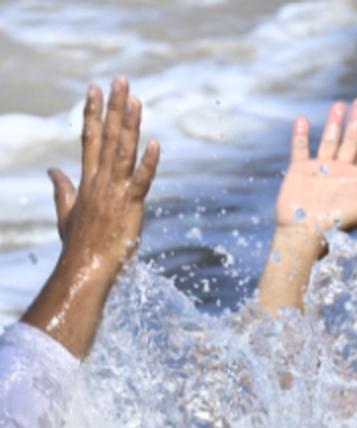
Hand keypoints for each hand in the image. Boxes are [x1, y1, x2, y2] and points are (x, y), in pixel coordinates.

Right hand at [48, 77, 160, 274]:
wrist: (84, 269)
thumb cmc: (78, 246)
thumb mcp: (66, 213)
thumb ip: (63, 189)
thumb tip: (52, 171)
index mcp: (87, 181)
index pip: (89, 138)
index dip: (93, 112)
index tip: (95, 89)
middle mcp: (100, 181)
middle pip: (107, 136)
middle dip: (114, 107)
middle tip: (120, 80)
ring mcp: (115, 193)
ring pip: (123, 152)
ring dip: (130, 124)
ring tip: (136, 99)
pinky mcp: (130, 207)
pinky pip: (141, 181)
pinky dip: (149, 163)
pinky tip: (155, 143)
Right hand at [273, 98, 356, 242]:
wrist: (305, 233)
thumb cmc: (338, 223)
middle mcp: (341, 172)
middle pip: (352, 142)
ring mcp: (320, 170)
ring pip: (330, 141)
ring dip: (335, 123)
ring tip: (340, 105)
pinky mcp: (299, 170)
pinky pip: (300, 148)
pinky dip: (301, 134)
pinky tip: (304, 119)